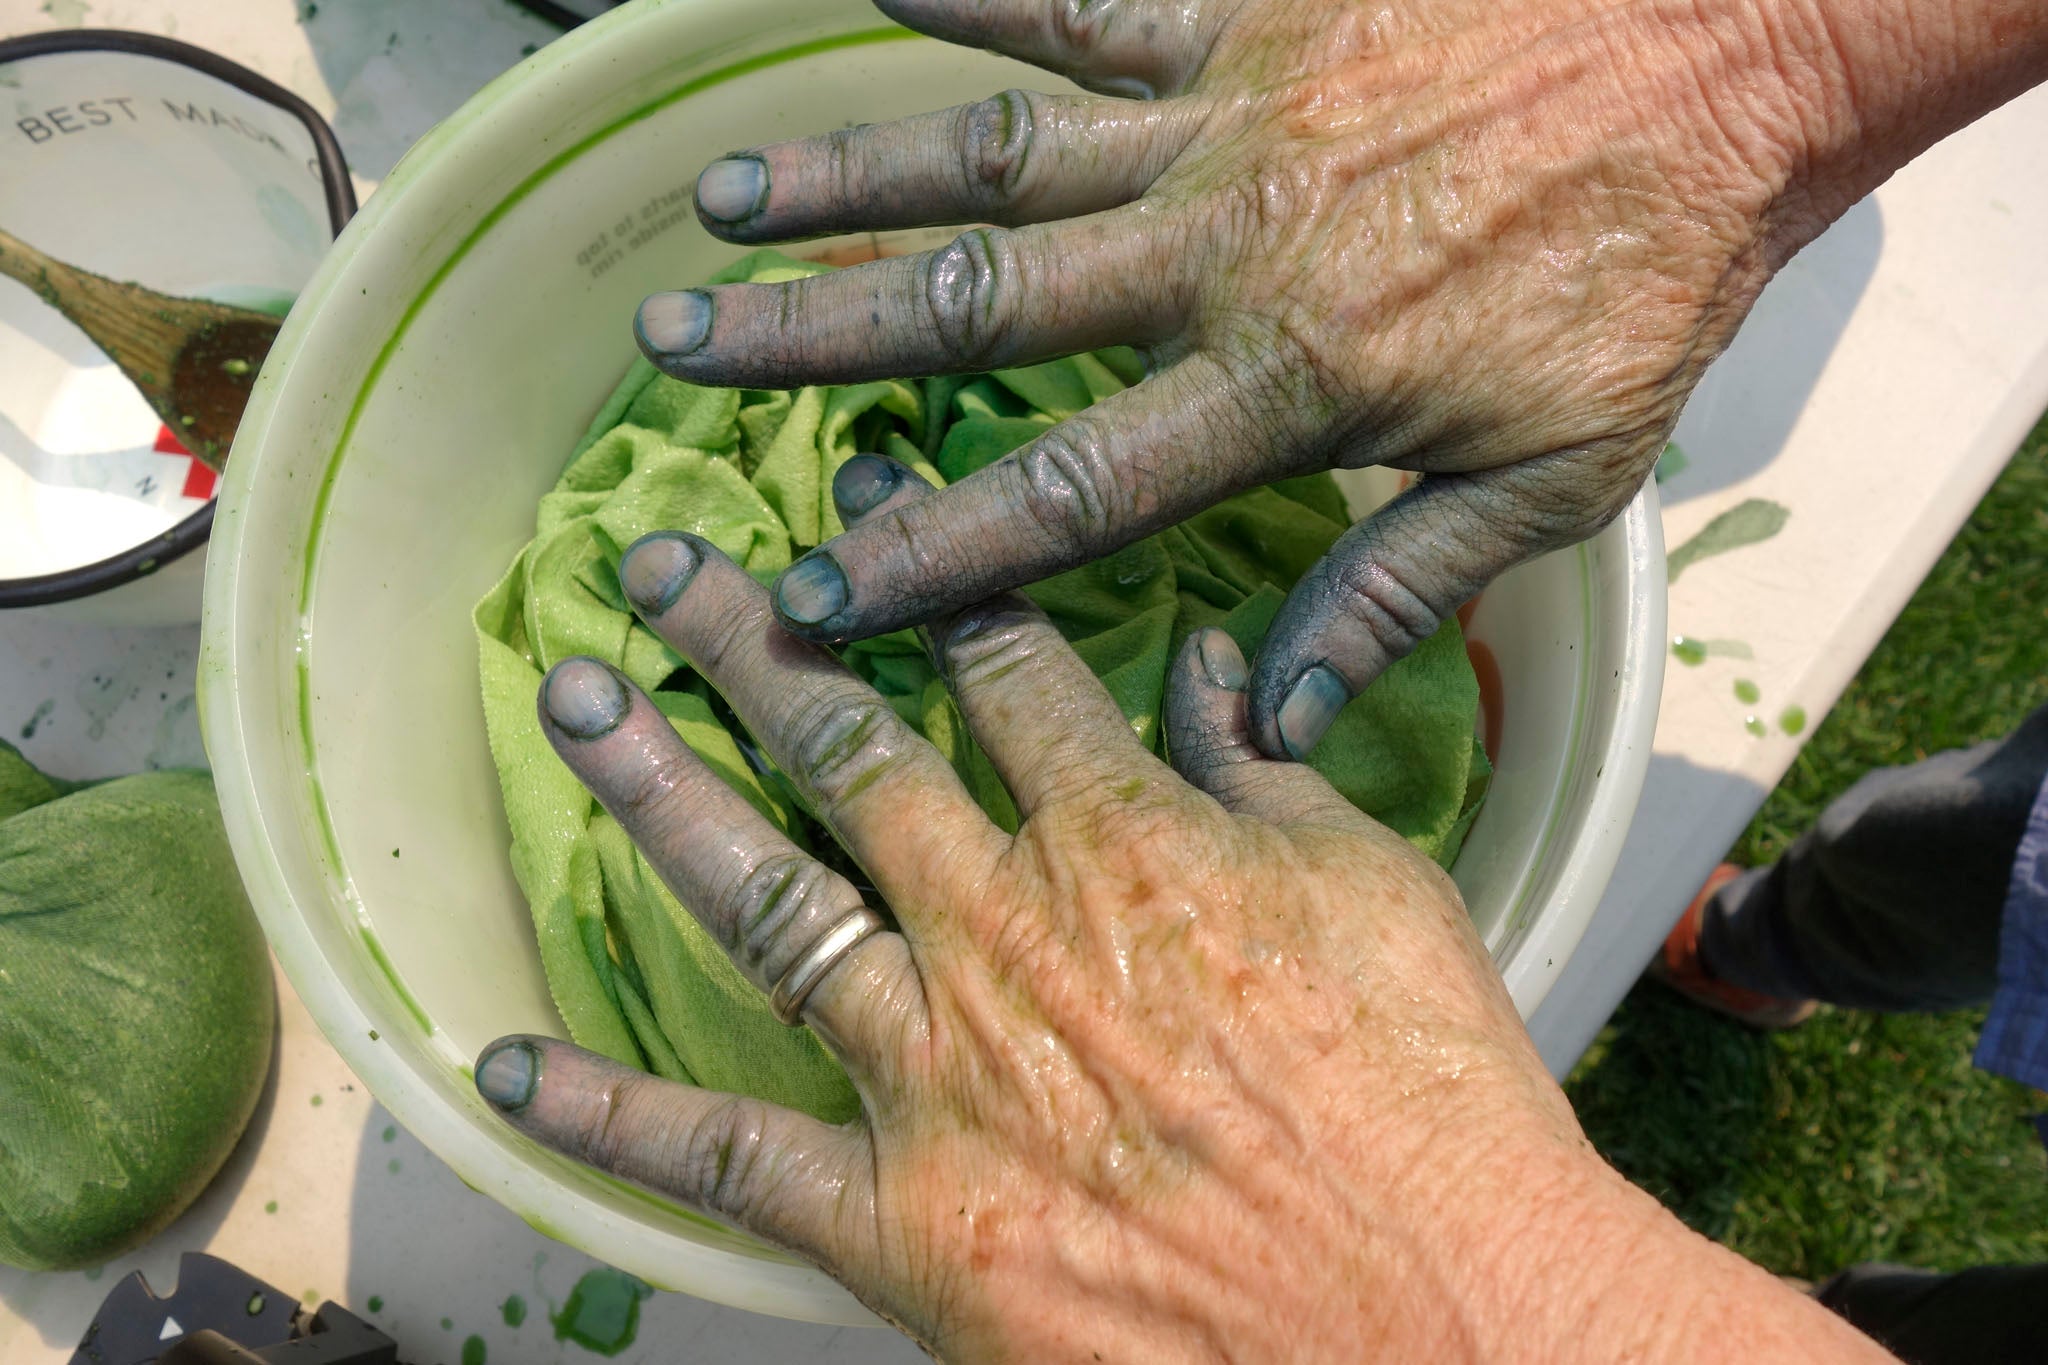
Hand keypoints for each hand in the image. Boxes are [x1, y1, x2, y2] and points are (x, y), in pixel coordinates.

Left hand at [475, 458, 1891, 1361]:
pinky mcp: (900, 1221)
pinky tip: (504, 1063)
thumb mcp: (1381, 893)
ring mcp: (936, 1072)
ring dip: (655, 792)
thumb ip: (1267, 775)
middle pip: (847, 743)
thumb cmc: (1435, 1104)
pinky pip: (724, 1158)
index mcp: (1124, 837)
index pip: (1000, 663)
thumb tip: (1208, 669)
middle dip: (748, 638)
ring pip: (762, 896)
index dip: (931, 567)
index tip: (867, 493)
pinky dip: (609, 1111)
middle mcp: (1002, 928)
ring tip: (575, 702)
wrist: (1441, 1321)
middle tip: (661, 561)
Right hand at [628, 0, 1864, 757]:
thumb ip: (1399, 589)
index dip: (930, 552)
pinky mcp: (1245, 13)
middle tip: (679, 350)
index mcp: (1283, 384)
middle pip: (981, 308)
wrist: (1724, 57)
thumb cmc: (1645, 274)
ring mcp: (1222, 120)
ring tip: (725, 197)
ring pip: (1000, 156)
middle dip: (818, 337)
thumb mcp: (1549, 476)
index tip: (809, 595)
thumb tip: (1283, 715)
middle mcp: (1219, 251)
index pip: (1067, 490)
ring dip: (856, 179)